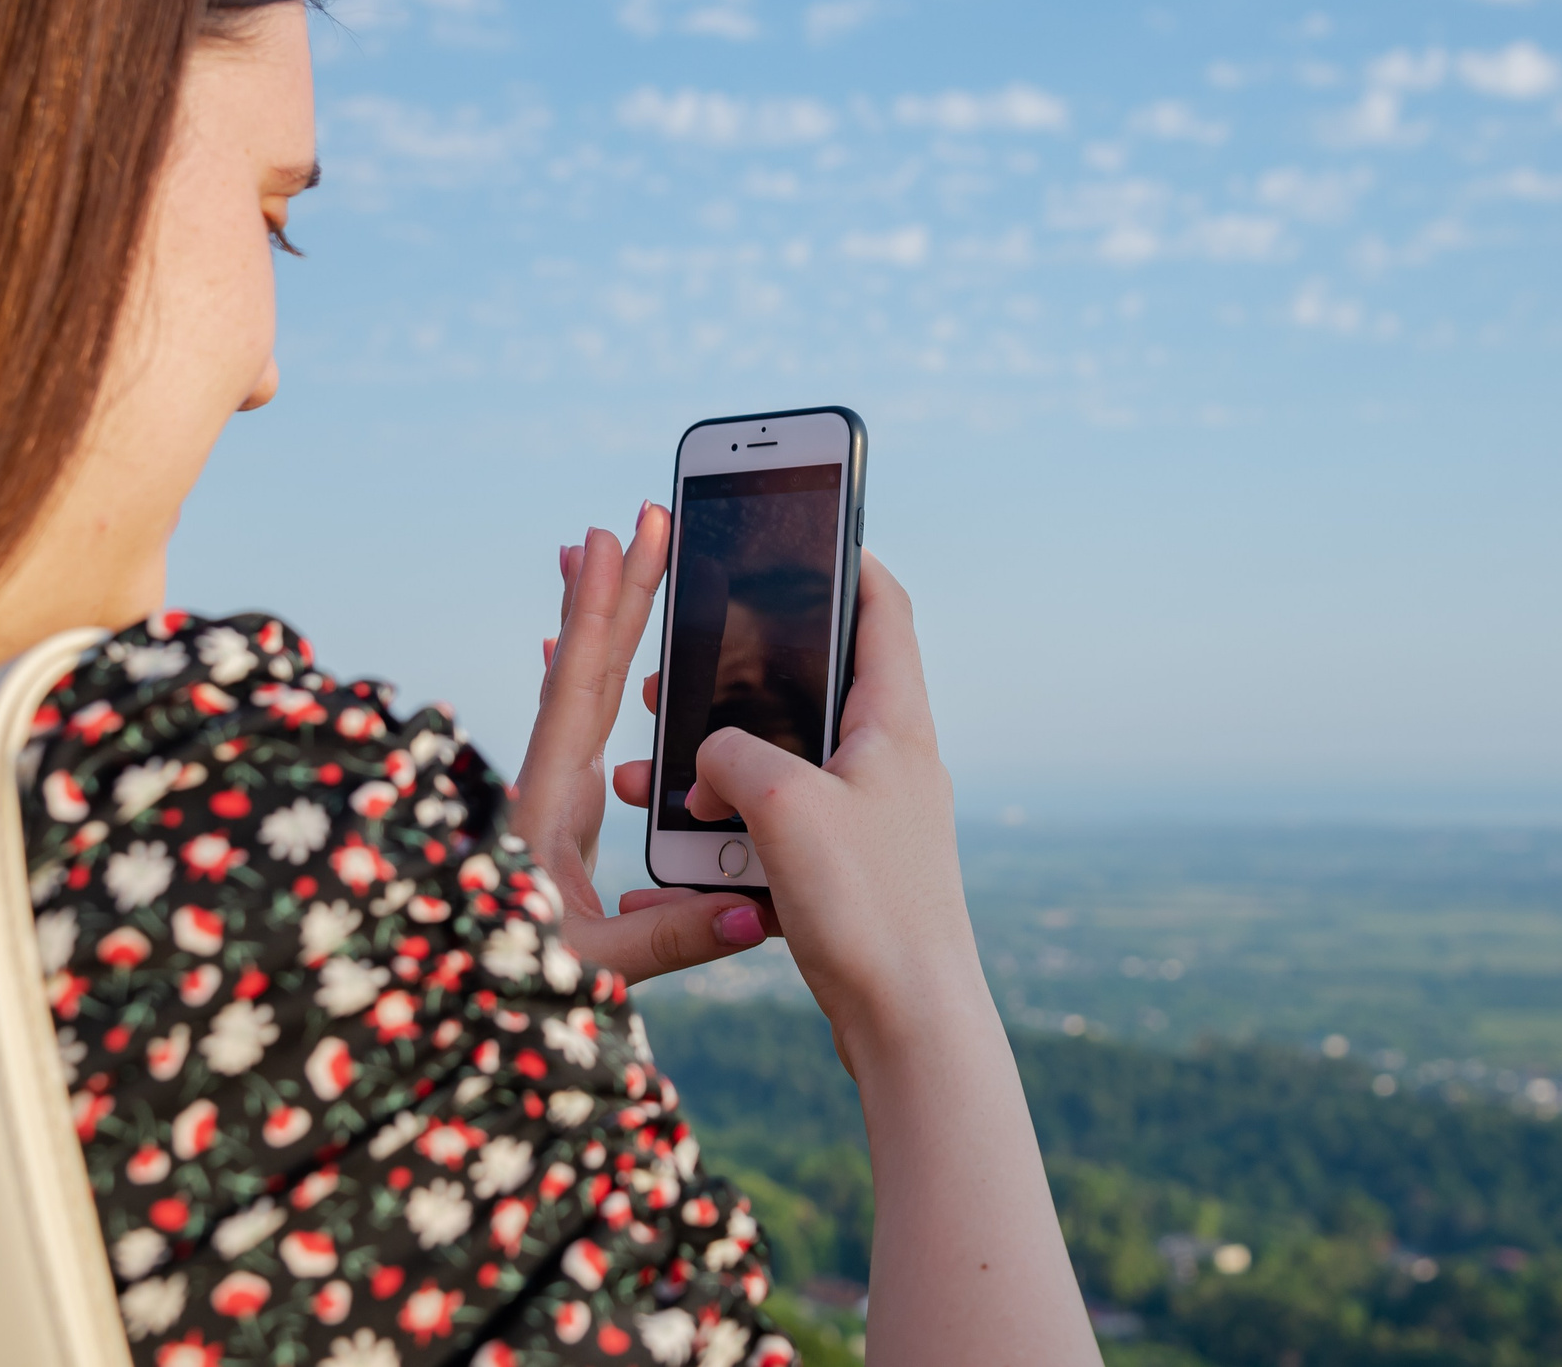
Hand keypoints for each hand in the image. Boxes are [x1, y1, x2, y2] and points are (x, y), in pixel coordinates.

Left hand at [506, 503, 772, 984]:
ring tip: (610, 552)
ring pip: (583, 689)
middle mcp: (548, 783)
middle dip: (615, 593)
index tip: (603, 542)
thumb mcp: (593, 966)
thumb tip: (753, 912)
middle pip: (587, 670)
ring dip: (604, 621)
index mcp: (548, 804)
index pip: (577, 692)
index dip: (591, 615)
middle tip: (637, 519)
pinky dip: (588, 673)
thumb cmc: (510, 984)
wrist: (454, 1004)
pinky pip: (583, 724)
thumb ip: (670, 939)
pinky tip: (581, 649)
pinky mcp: (562, 813)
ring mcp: (552, 794)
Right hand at [613, 553, 983, 1074]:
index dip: (842, 560)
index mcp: (894, 725)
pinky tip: (679, 848)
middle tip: (679, 668)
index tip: (798, 532)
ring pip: (783, 764)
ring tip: (651, 772)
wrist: (910, 1028)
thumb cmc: (867, 906)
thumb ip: (730, 754)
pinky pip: (778, 827)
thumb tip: (706, 761)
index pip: (880, 608)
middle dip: (739, 677)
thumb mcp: (781, 804)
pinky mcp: (850, 873)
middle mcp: (891, 764)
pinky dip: (729, 826)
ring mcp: (873, 821)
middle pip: (814, 687)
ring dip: (718, 764)